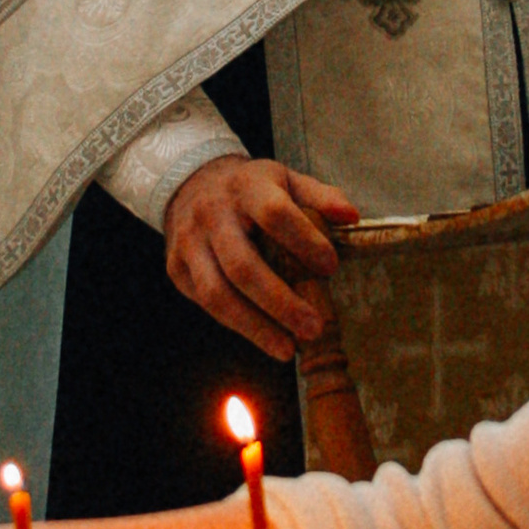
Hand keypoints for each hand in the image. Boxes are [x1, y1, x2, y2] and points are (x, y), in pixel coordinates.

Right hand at [163, 155, 358, 355]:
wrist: (189, 184)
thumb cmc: (250, 188)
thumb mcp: (286, 179)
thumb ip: (320, 197)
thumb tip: (351, 218)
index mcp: (246, 187)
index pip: (275, 215)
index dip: (304, 241)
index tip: (331, 267)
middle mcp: (213, 215)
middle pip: (243, 265)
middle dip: (280, 303)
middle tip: (314, 327)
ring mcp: (189, 244)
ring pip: (218, 293)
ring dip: (255, 326)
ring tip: (287, 348)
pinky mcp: (176, 269)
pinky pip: (206, 304)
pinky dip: (237, 324)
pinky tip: (264, 336)